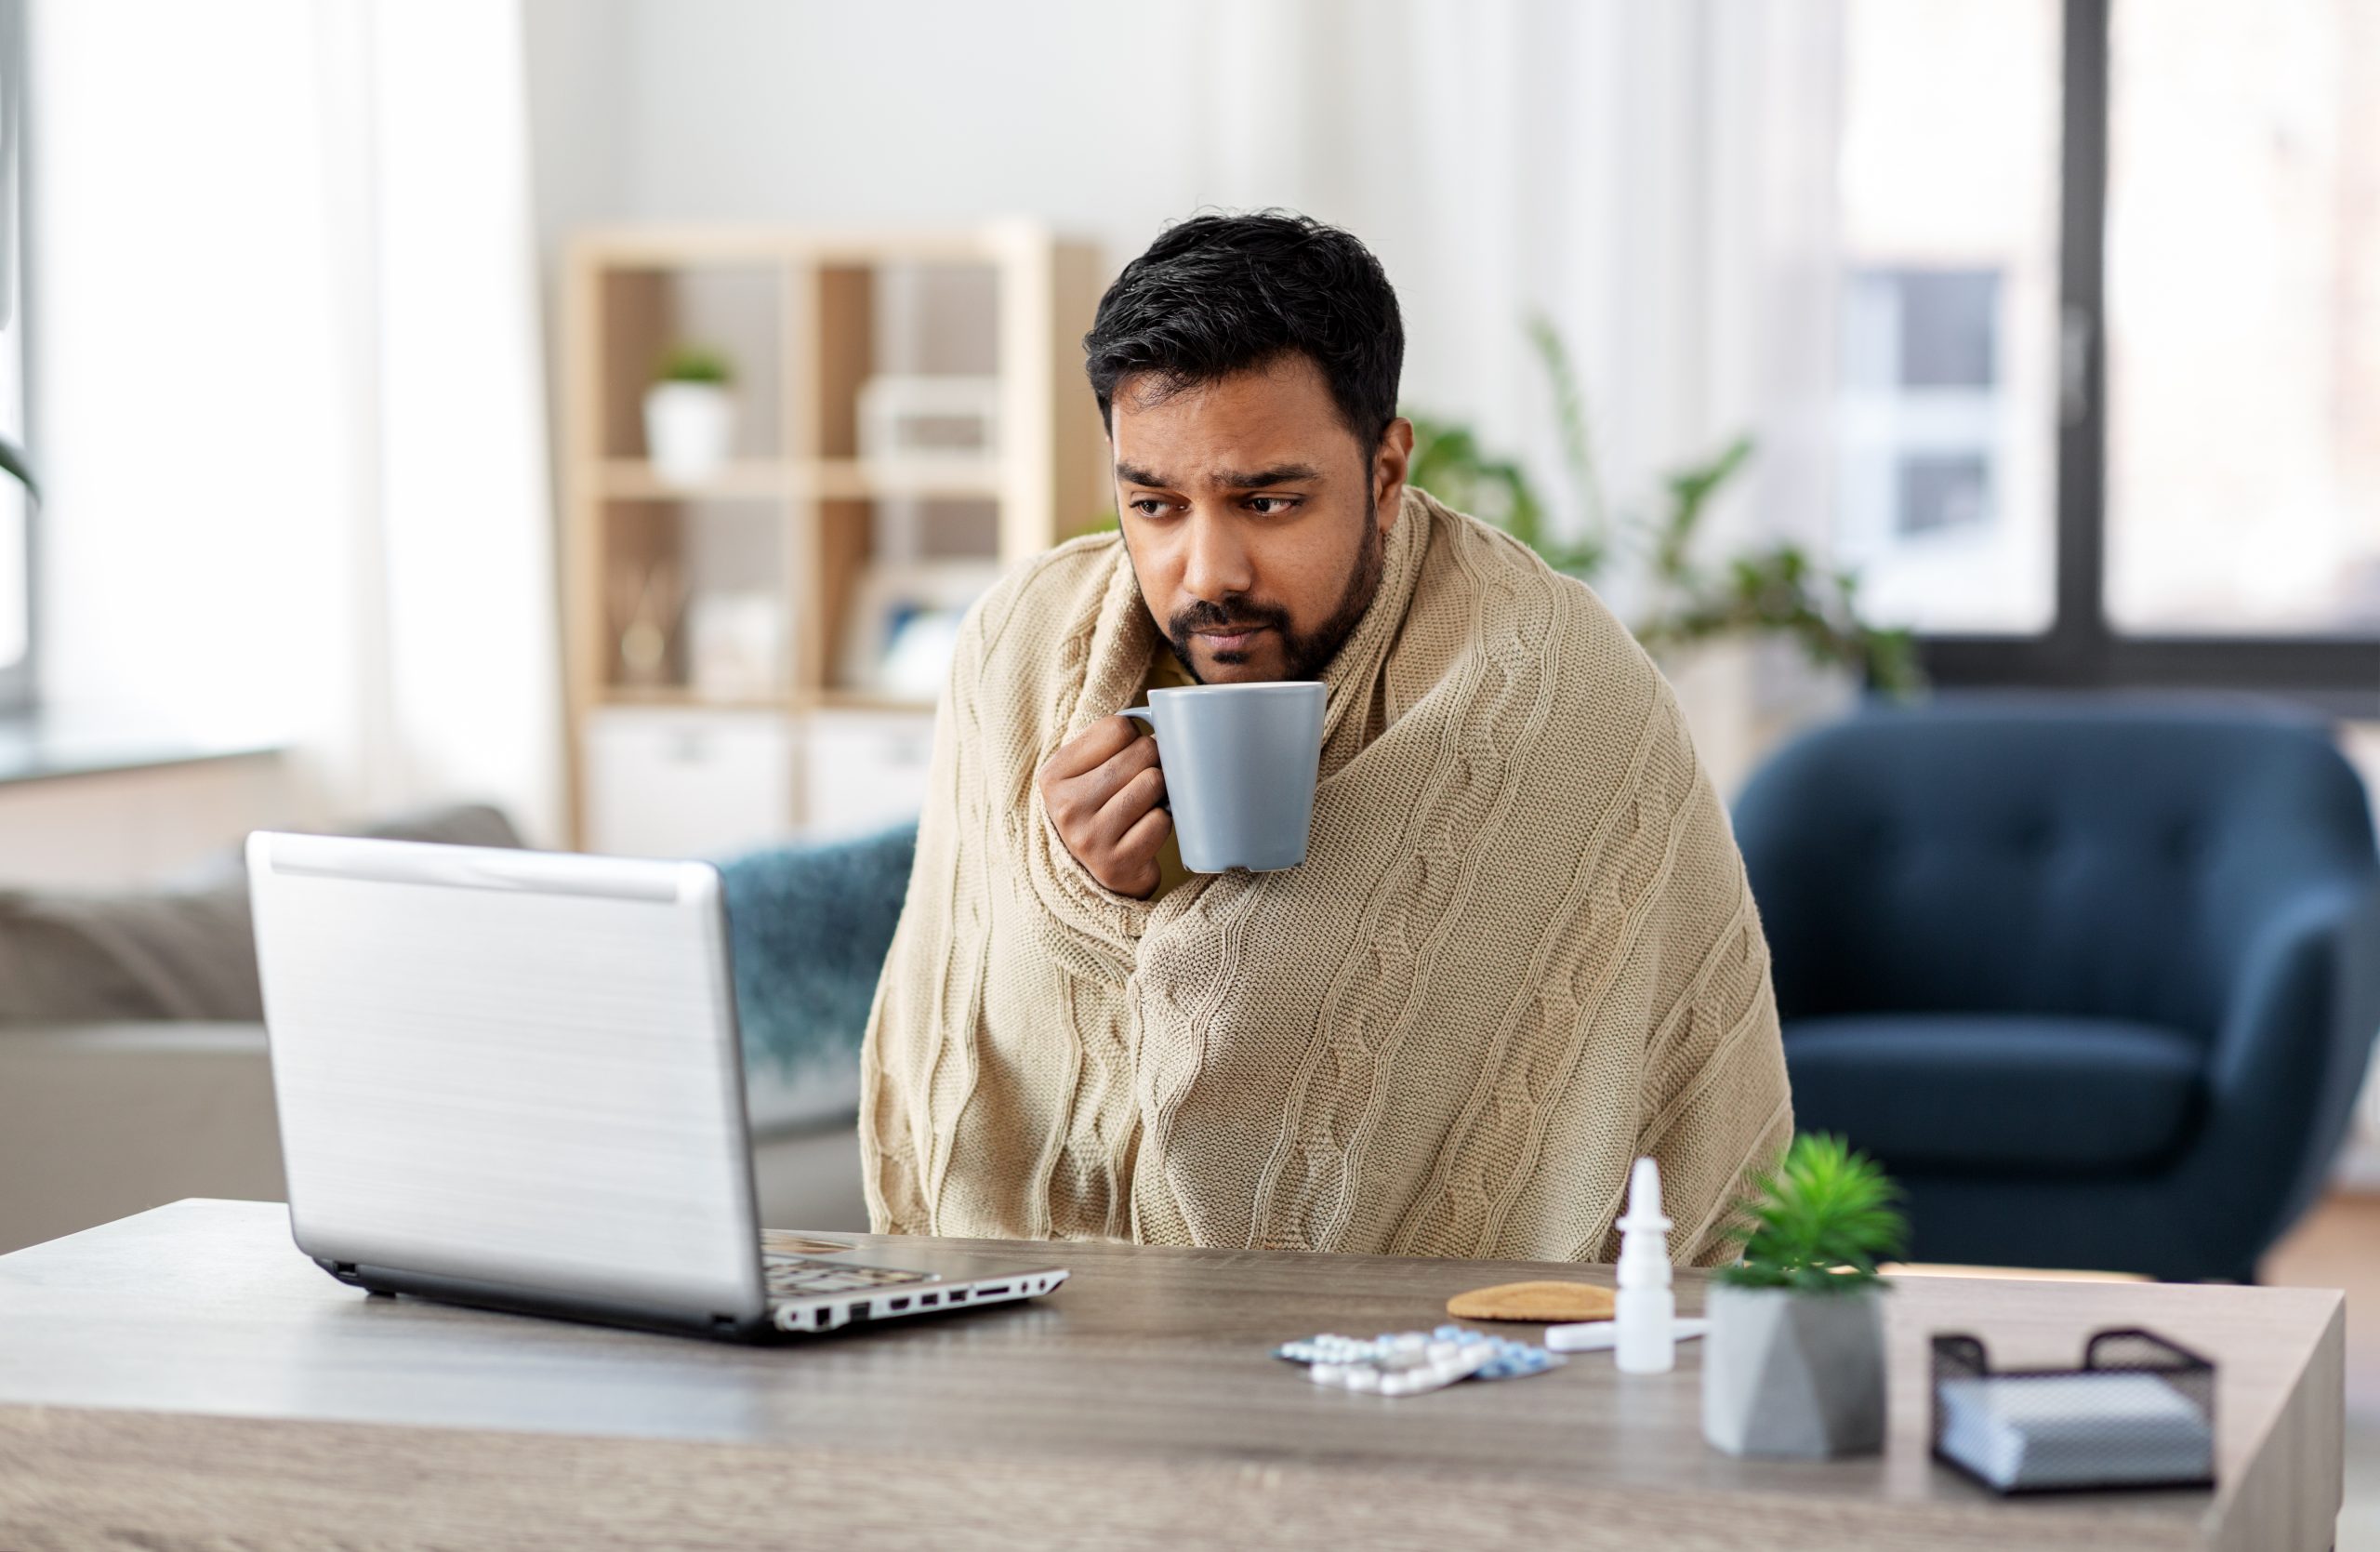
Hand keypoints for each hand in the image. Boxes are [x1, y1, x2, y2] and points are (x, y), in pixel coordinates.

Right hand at [1037, 715, 1170, 898]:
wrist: (1094, 873)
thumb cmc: (1098, 808)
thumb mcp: (1086, 771)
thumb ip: (1110, 741)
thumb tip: (1163, 717)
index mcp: (1052, 776)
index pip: (1117, 728)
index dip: (1133, 738)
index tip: (1127, 755)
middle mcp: (1065, 807)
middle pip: (1139, 754)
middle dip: (1154, 760)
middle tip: (1147, 775)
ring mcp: (1089, 838)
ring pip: (1152, 784)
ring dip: (1160, 791)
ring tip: (1145, 802)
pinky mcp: (1115, 864)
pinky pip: (1161, 821)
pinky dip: (1162, 822)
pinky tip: (1144, 829)